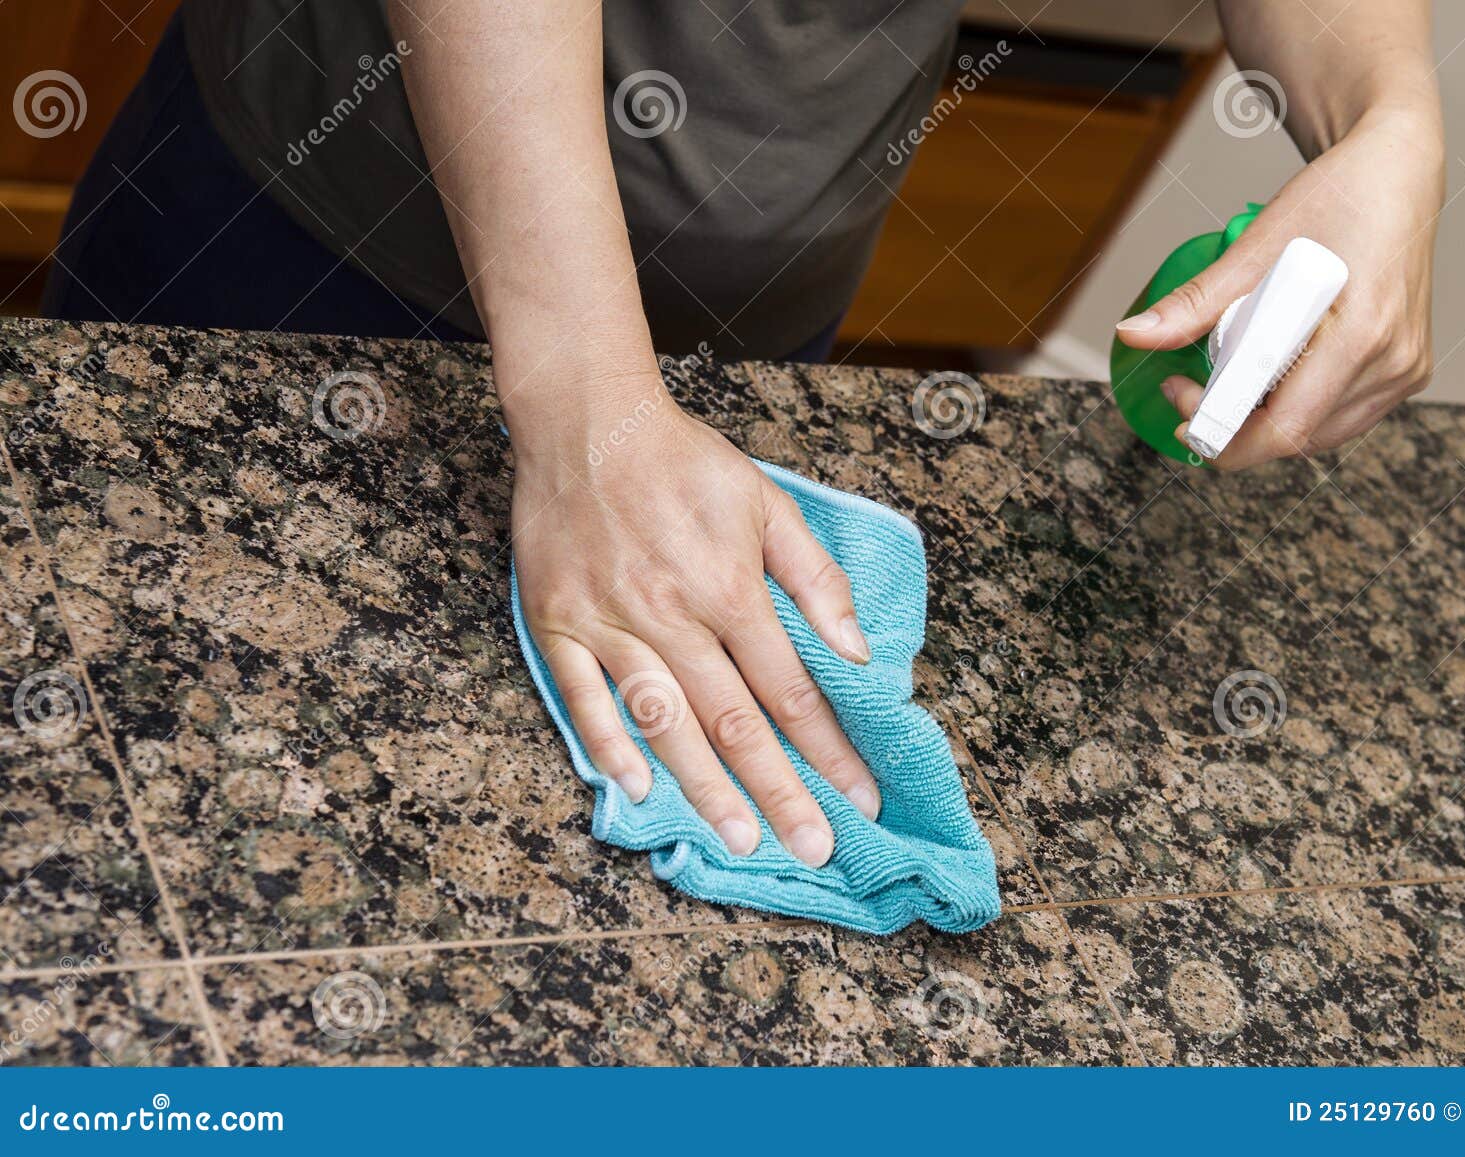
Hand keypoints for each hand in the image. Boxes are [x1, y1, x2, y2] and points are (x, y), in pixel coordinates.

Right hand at [511, 385, 878, 866]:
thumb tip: (855, 650)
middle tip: (812, 849)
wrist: (586, 420)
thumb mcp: (767, 502)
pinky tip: (640, 790)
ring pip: (665, 722)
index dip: (831, 750)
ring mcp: (610, 624)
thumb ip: (814, 578)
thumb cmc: (683, 461)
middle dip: (780, 792)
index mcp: (730, 588)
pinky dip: (609, 745)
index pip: (792, 690)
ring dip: (704, 787)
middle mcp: (672, 615)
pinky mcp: (559, 623)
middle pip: (735, 722)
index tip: (861, 797)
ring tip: (739, 840)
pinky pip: (583, 698)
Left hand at [1116, 106, 1443, 469]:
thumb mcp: (1256, 247)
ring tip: (1228, 377)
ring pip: (1317, 436)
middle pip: (1296, 438)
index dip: (1224, 436)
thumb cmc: (1338, 198)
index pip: (1285, 428)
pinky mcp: (1407, 372)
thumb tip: (1133, 336)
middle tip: (1192, 388)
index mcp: (1362, 333)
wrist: (1396, 174)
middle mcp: (1393, 362)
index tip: (1182, 413)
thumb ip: (1194, 304)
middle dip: (1235, 426)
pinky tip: (1269, 376)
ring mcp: (1405, 371)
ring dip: (1263, 421)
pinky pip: (1339, 417)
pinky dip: (1296, 409)